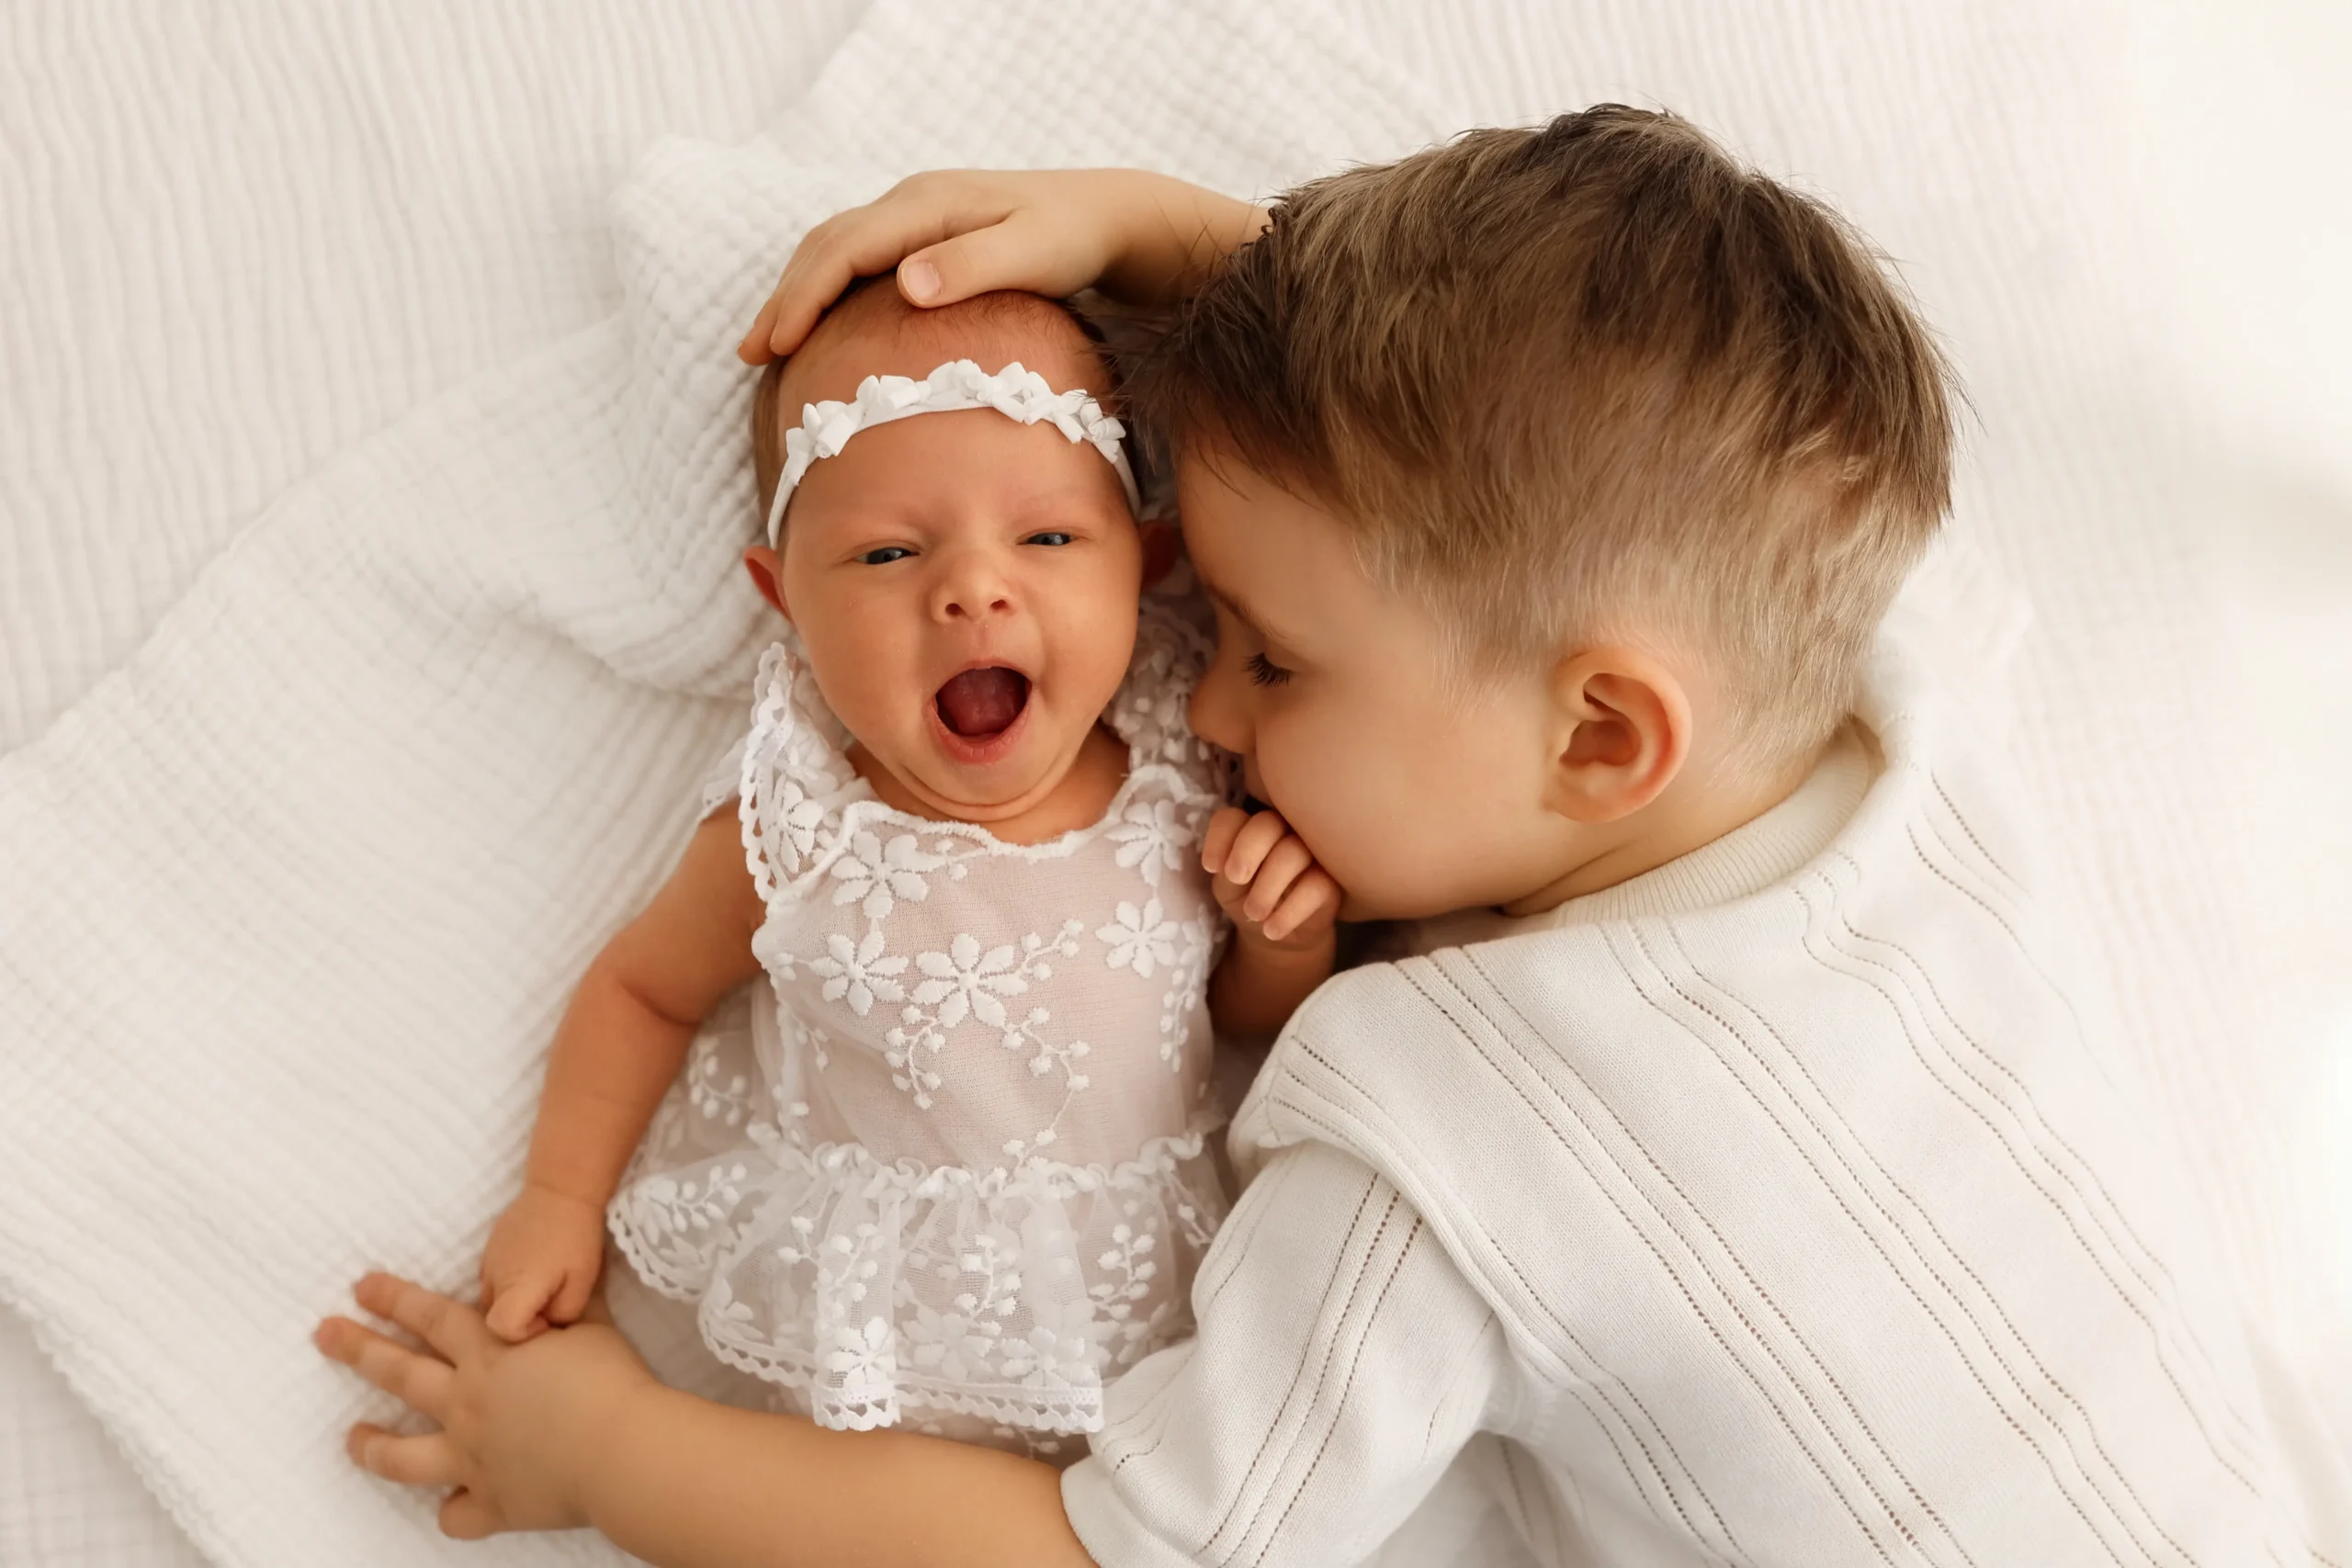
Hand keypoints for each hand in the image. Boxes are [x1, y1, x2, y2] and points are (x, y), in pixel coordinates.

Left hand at [314, 1272, 653, 1538]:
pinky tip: (452, 1506)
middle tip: (325, 1334)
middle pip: (401, 1373)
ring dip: (371, 1445)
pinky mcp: (491, 1502)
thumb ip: (571, 1305)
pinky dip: (454, 1512)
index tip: (361, 1287)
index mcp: (490, 1356)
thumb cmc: (609, 1382)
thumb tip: (569, 1280)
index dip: (395, 1299)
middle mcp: (468, 1404)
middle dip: (358, 1350)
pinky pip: (457, 1515)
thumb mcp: (592, 1327)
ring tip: (352, 1438)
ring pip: (402, 1455)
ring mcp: (471, 1458)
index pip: (432, 1318)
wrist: (620, 1450)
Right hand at [479, 1182, 606, 1340]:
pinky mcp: (488, 1249)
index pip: (501, 1330)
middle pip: (494, 1318)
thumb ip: (562, 1315)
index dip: (525, 1333)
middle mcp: (492, 1278)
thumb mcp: (583, 1283)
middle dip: (521, 1318)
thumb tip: (547, 1322)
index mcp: (515, 1288)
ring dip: (514, 1301)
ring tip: (544, 1282)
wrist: (561, 1189)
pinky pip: (492, 1280)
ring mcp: (486, 1262)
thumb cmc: (576, 1238)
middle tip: (551, 1300)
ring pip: (492, 1300)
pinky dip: (508, 1284)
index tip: (548, 1317)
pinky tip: (534, 1267)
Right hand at [739, 168, 1268, 362]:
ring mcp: (917, 216)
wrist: (1107, 216)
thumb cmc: (1073, 240)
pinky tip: (818, 326)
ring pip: (836, 251)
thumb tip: (906, 284)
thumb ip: (971, 267)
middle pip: (826, 247)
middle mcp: (913, 203)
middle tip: (750, 353)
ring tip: (768, 344)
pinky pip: (858, 259)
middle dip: (784, 299)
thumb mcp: (1031, 255)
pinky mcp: (927, 235)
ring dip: (798, 294)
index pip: (844, 250)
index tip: (776, 343)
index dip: (804, 297)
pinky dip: (827, 290)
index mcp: (927, 206)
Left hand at [1201, 805, 1340, 950]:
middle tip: (1236, 879)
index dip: (1220, 839)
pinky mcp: (1332, 880)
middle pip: (1267, 823)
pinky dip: (1290, 911)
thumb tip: (1223, 864)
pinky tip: (1272, 929)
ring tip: (1253, 914)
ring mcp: (1312, 852)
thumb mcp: (1228, 887)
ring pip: (1293, 852)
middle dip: (1247, 851)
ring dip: (1267, 887)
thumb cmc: (1249, 898)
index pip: (1233, 818)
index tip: (1212, 868)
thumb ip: (1224, 868)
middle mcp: (1285, 831)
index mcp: (1252, 829)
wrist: (1276, 932)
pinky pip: (1316, 885)